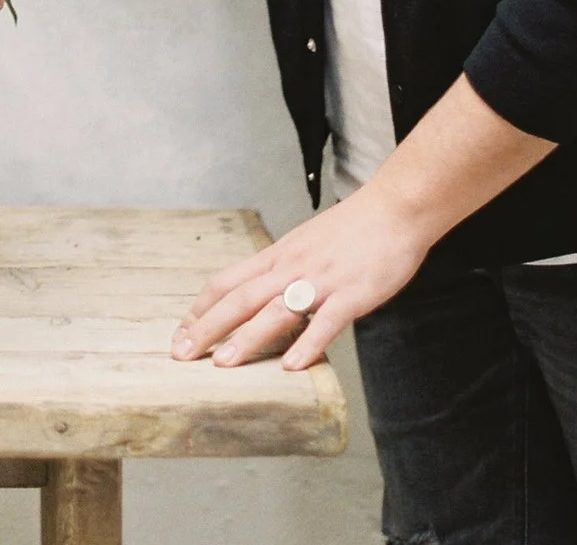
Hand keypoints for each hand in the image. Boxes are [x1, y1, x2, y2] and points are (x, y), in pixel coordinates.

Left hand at [169, 188, 433, 370]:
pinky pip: (327, 321)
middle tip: (181, 354)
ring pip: (276, 310)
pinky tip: (292, 367)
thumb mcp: (305, 243)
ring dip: (247, 338)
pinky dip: (308, 343)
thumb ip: (283, 268)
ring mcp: (322, 280)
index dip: (201, 308)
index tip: (181, 332)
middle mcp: (292, 267)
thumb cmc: (353, 228)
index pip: (227, 282)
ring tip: (224, 364)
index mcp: (278, 256)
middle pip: (240, 298)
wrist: (395, 208)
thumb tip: (261, 292)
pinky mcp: (353, 293)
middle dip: (207, 328)